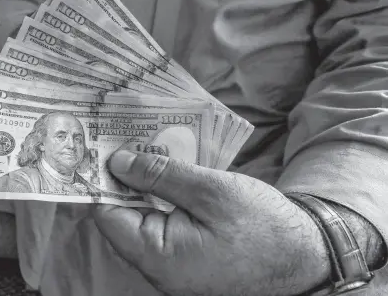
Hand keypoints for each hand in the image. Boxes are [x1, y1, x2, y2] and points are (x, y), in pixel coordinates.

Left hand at [93, 150, 330, 295]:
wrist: (305, 256)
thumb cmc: (262, 224)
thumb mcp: (210, 190)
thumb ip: (160, 175)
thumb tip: (117, 162)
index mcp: (157, 256)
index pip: (108, 215)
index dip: (104, 179)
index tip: (107, 146)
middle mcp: (156, 268)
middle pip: (122, 217)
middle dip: (125, 179)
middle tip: (131, 141)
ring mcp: (170, 267)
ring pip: (141, 221)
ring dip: (144, 188)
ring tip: (150, 153)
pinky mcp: (184, 260)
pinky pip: (160, 228)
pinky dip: (160, 201)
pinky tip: (169, 178)